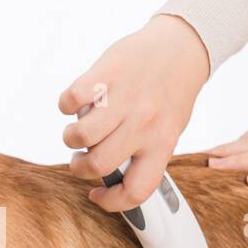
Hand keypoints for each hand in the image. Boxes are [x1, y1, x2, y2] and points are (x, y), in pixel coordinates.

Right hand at [59, 14, 208, 211]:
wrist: (180, 46)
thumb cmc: (171, 92)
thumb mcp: (169, 129)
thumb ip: (145, 153)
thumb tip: (113, 178)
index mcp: (162, 142)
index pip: (136, 189)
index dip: (111, 201)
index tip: (97, 194)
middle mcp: (144, 123)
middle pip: (98, 163)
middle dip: (79, 167)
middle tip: (79, 159)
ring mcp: (124, 98)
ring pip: (81, 135)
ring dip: (70, 138)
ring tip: (77, 132)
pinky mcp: (106, 74)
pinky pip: (71, 99)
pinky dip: (66, 105)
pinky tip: (76, 103)